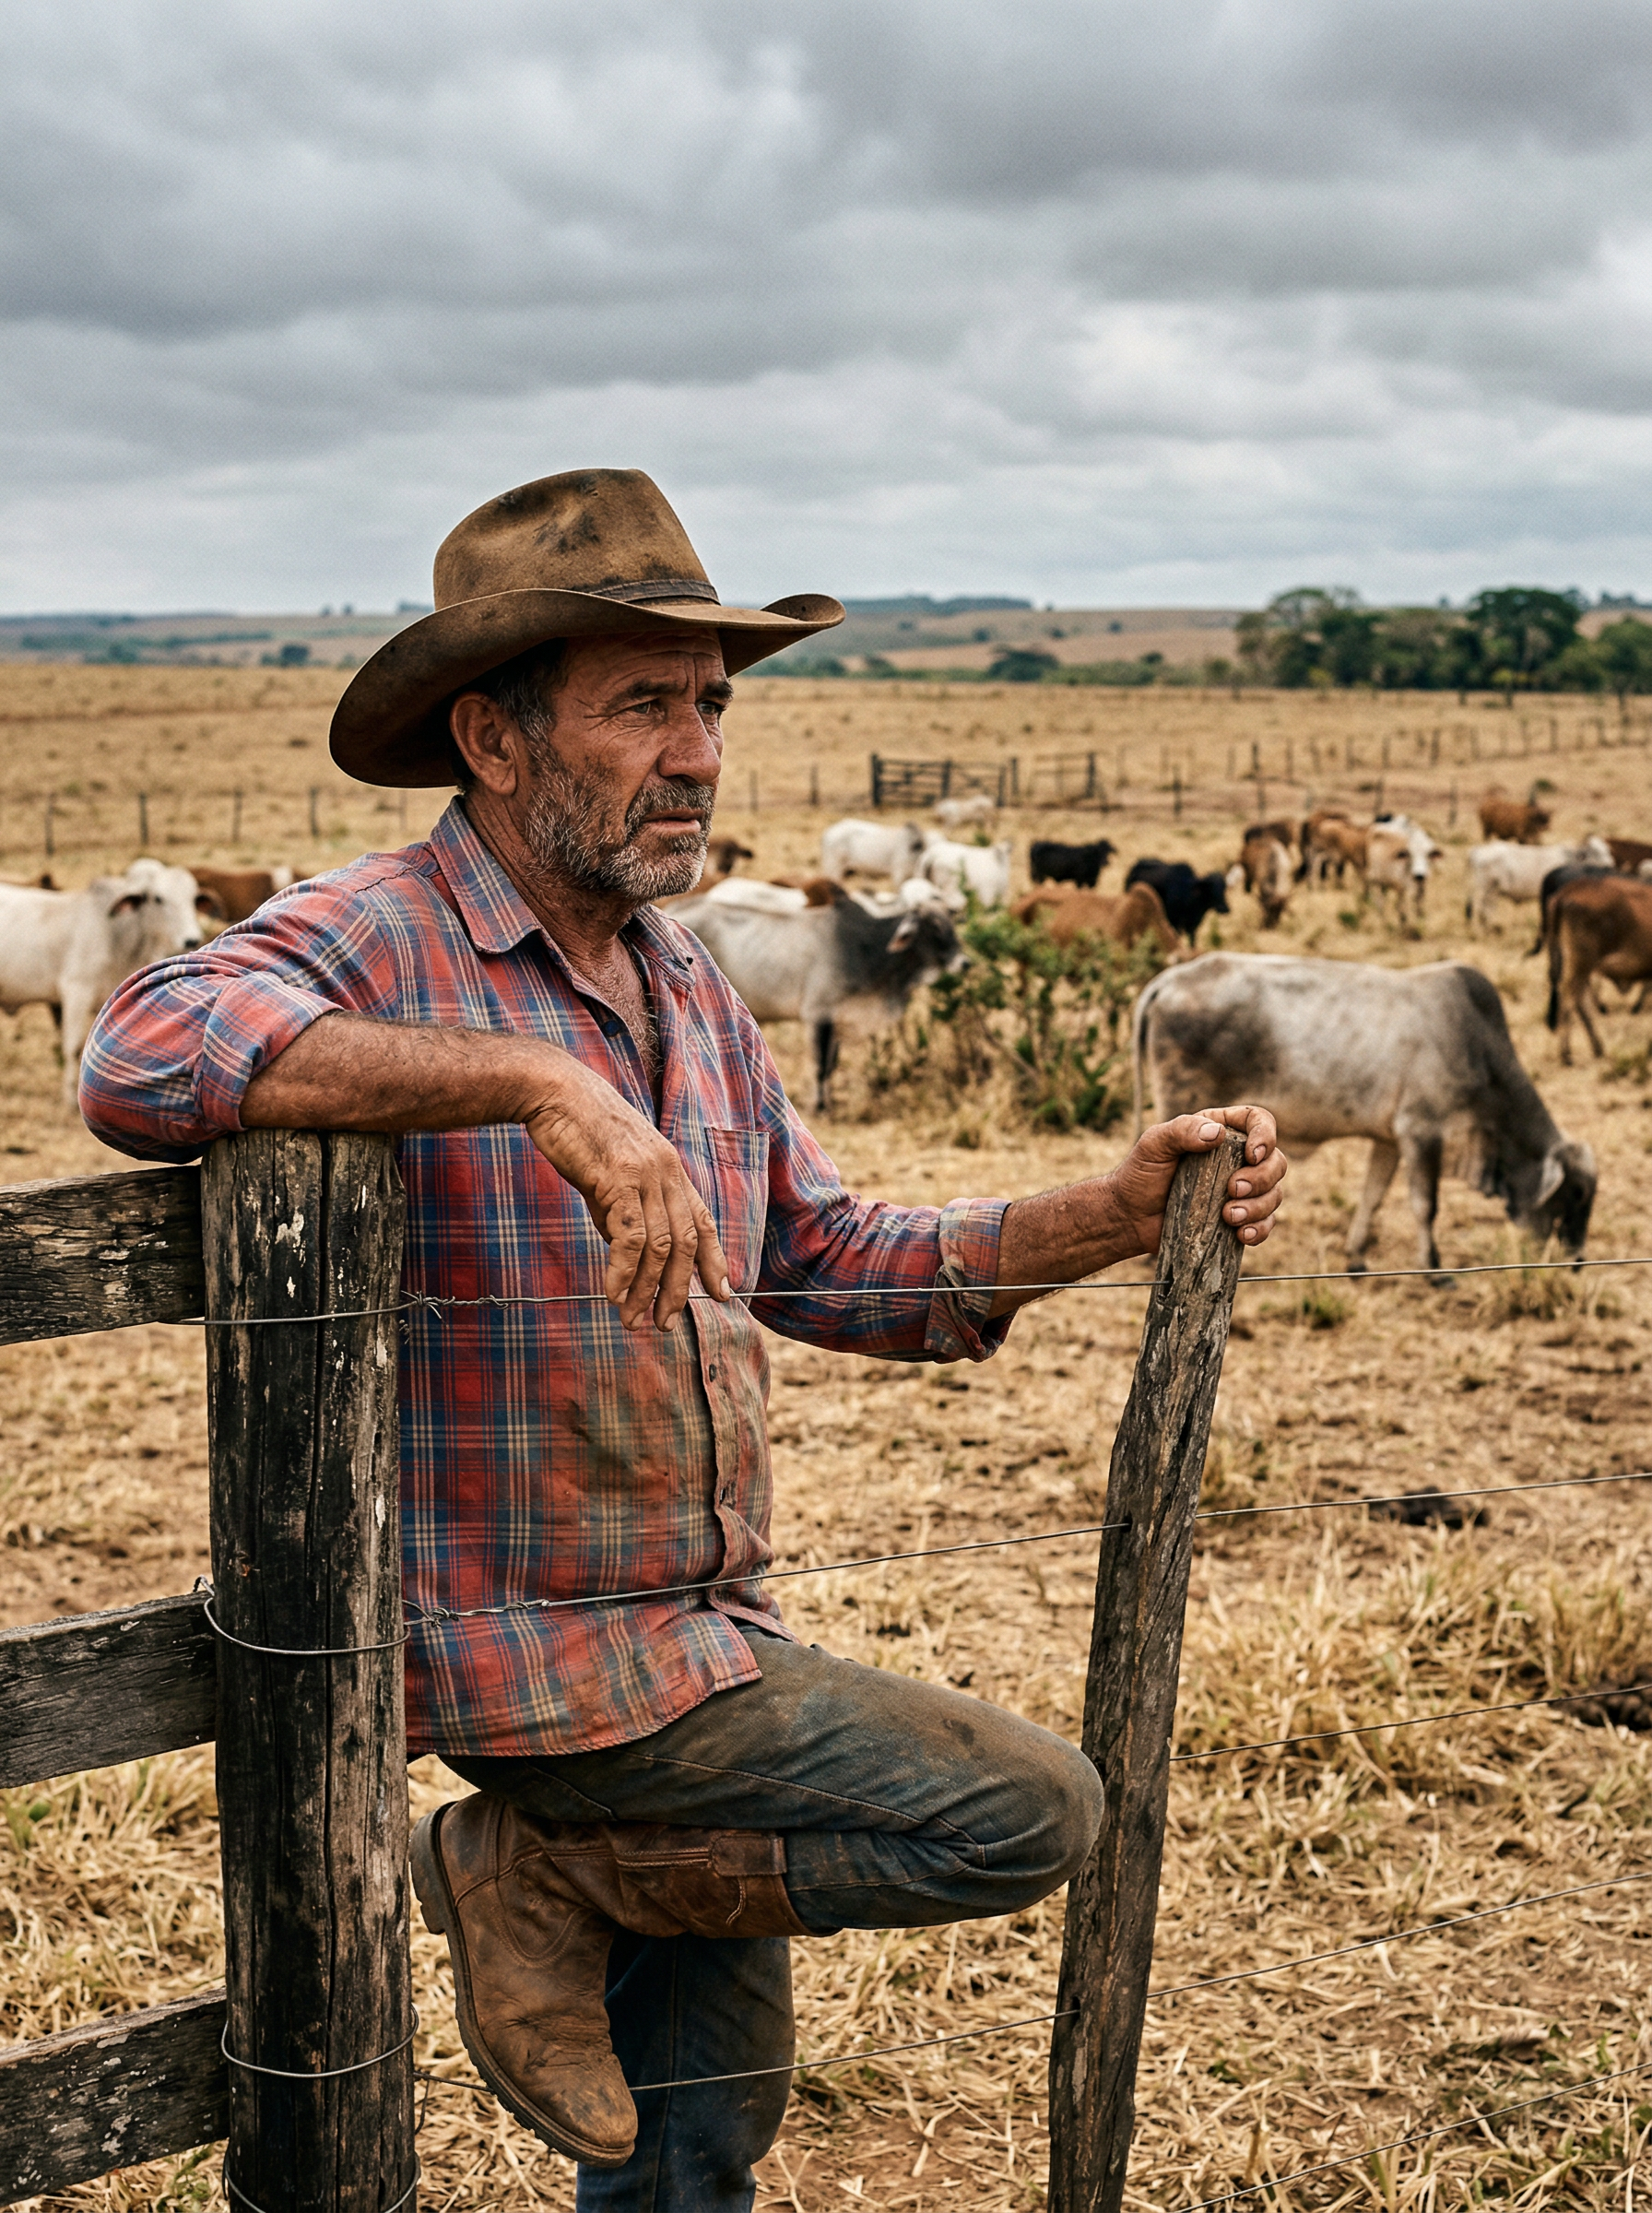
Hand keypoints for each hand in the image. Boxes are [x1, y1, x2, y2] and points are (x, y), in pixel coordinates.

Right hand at [523, 1057, 732, 1330]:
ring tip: (631, 1319)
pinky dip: (623, 1271)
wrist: (555, 1092)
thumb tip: (629, 1257)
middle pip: (686, 1243)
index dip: (715, 1260)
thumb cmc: (579, 1131)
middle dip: (678, 1289)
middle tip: (665, 1324)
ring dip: (647, 1289)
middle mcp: (666, 1173)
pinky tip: (612, 1293)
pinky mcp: (618, 1178)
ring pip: (660, 1246)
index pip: (703, 1221)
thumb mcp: (611, 1175)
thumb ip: (623, 1212)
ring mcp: (645, 1175)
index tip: (722, 1293)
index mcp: (671, 1170)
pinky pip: (629, 1237)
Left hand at [1106, 1105, 1285, 1258]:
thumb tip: (1217, 1134)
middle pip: (1276, 1161)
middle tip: (1232, 1189)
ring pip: (1274, 1194)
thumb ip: (1182, 1130)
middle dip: (1262, 1177)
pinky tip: (1242, 1235)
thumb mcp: (1154, 1144)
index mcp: (1220, 1131)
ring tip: (1228, 1216)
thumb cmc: (1140, 1174)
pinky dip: (1260, 1229)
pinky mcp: (1238, 1218)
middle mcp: (1236, 1159)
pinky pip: (1266, 1223)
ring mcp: (1240, 1190)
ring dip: (1259, 1207)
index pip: (1259, 1122)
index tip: (1252, 1155)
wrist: (1130, 1217)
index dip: (1266, 1136)